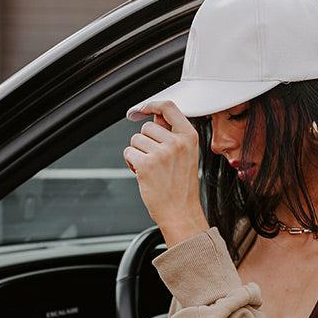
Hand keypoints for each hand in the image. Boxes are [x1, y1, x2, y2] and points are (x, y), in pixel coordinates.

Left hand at [123, 100, 209, 237]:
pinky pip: (128, 153)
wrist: (181, 213)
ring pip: (135, 140)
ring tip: (151, 169)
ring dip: (138, 153)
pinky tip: (143, 174)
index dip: (152, 105)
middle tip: (156, 161)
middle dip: (145, 142)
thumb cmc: (182, 188)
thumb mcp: (186, 155)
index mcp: (189, 137)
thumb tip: (155, 117)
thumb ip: (172, 135)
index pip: (168, 107)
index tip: (143, 108)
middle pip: (147, 127)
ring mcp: (161, 153)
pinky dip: (131, 163)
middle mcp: (176, 142)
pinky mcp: (146, 164)